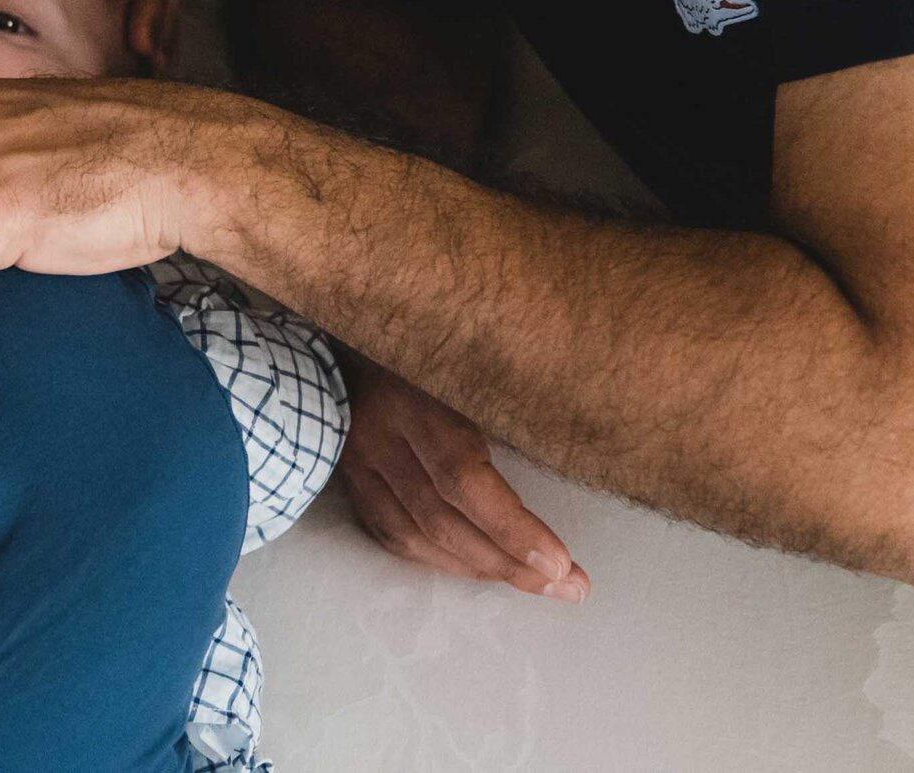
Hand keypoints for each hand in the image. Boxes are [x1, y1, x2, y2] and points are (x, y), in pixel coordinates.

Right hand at [340, 358, 590, 601]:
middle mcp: (379, 437)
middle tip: (567, 585)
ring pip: (415, 537)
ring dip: (477, 568)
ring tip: (533, 582)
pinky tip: (473, 566)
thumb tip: (570, 433)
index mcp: (410, 400)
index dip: (511, 527)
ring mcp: (357, 462)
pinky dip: (436, 558)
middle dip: (508, 562)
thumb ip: (503, 391)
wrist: (344, 329)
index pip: (461, 477)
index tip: (561, 563)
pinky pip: (391, 534)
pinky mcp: (350, 477)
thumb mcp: (465, 356)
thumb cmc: (424, 340)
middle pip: (441, 519)